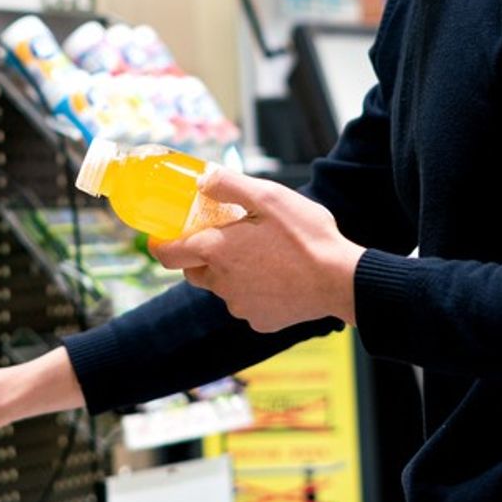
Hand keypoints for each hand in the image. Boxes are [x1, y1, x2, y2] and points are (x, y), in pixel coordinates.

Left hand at [151, 170, 365, 331]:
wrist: (340, 281)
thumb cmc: (306, 236)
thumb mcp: (269, 197)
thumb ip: (230, 185)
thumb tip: (202, 180)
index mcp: (217, 251)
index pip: (168, 254)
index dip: (161, 245)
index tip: (162, 237)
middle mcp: (221, 283)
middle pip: (195, 271)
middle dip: (203, 256)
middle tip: (228, 239)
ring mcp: (239, 306)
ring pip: (223, 288)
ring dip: (233, 273)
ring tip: (265, 257)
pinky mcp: (259, 321)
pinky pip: (248, 303)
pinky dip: (256, 291)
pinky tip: (280, 278)